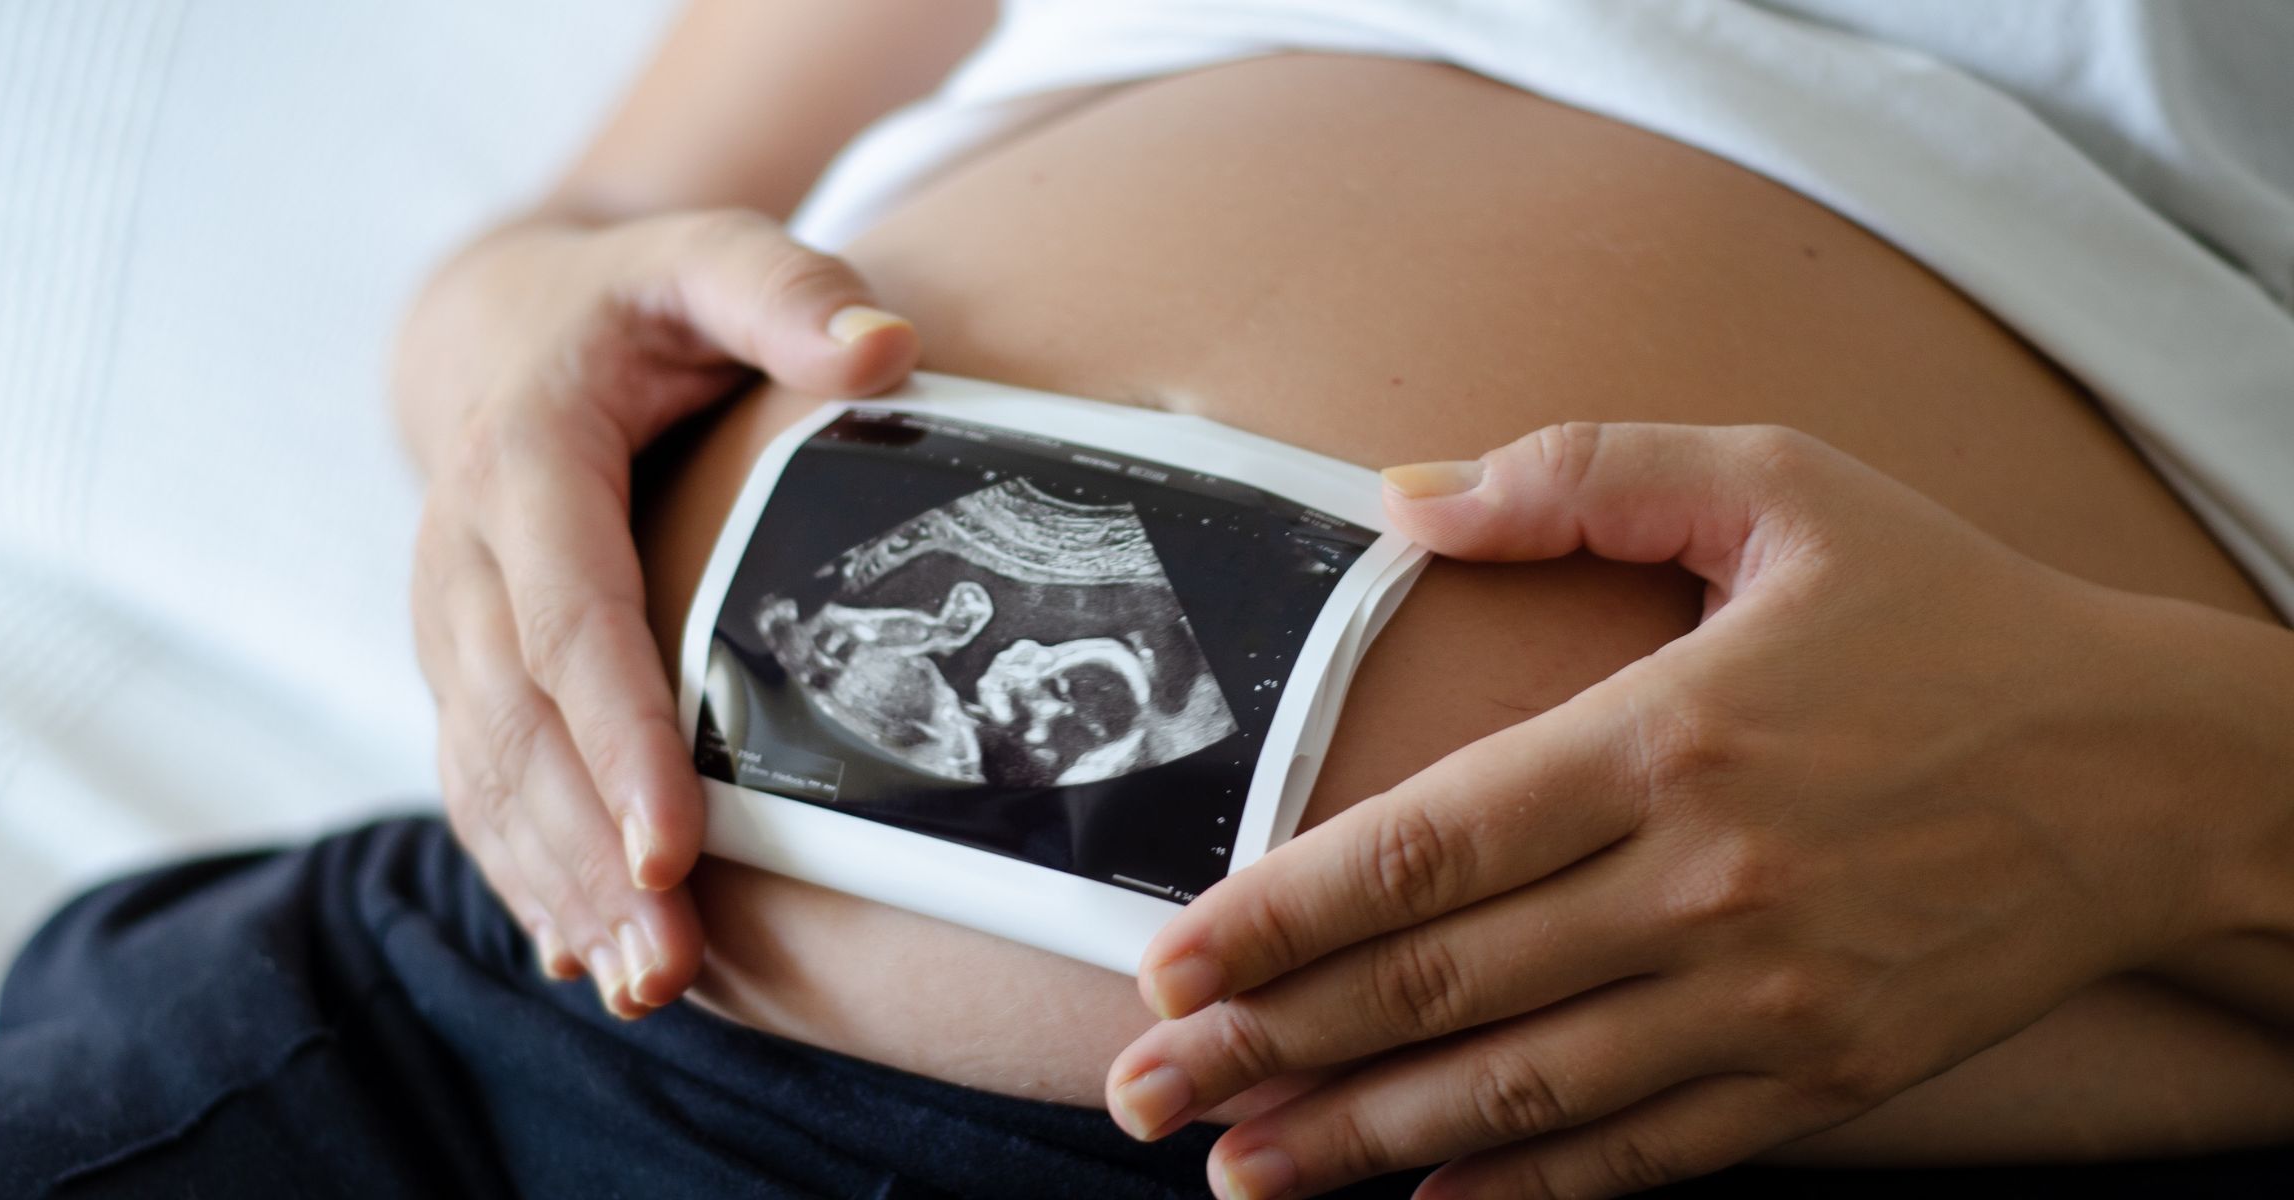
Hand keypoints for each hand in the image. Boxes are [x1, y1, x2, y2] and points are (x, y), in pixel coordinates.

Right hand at [397, 210, 916, 1016]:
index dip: (618, 738)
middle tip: (670, 966)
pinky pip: (477, 785)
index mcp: (522, 463)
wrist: (498, 328)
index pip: (568, 620)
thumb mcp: (705, 256)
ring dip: (556, 889)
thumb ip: (784, 290)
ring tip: (644, 987)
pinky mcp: (460, 670)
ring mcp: (448, 624)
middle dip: (588, 855)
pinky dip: (524, 875)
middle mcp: (463, 556)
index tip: (674, 847)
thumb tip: (890, 347)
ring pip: (486, 776)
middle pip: (518, 728)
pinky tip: (584, 957)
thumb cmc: (635, 304)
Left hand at [1105, 423, 2269, 1196]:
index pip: (1419, 852)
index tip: (1161, 963)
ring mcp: (1766, 1001)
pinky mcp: (1823, 1077)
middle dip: (1269, 1047)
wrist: (2161, 776)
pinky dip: (1528, 1186)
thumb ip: (1583, 472)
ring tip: (1237, 1171)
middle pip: (1437, 988)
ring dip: (1362, 1142)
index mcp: (1666, 736)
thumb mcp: (1784, 485)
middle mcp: (1702, 886)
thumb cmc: (1954, 615)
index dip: (1272, 916)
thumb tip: (1402, 497)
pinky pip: (1645, 1151)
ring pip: (1519, 1093)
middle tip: (1141, 1091)